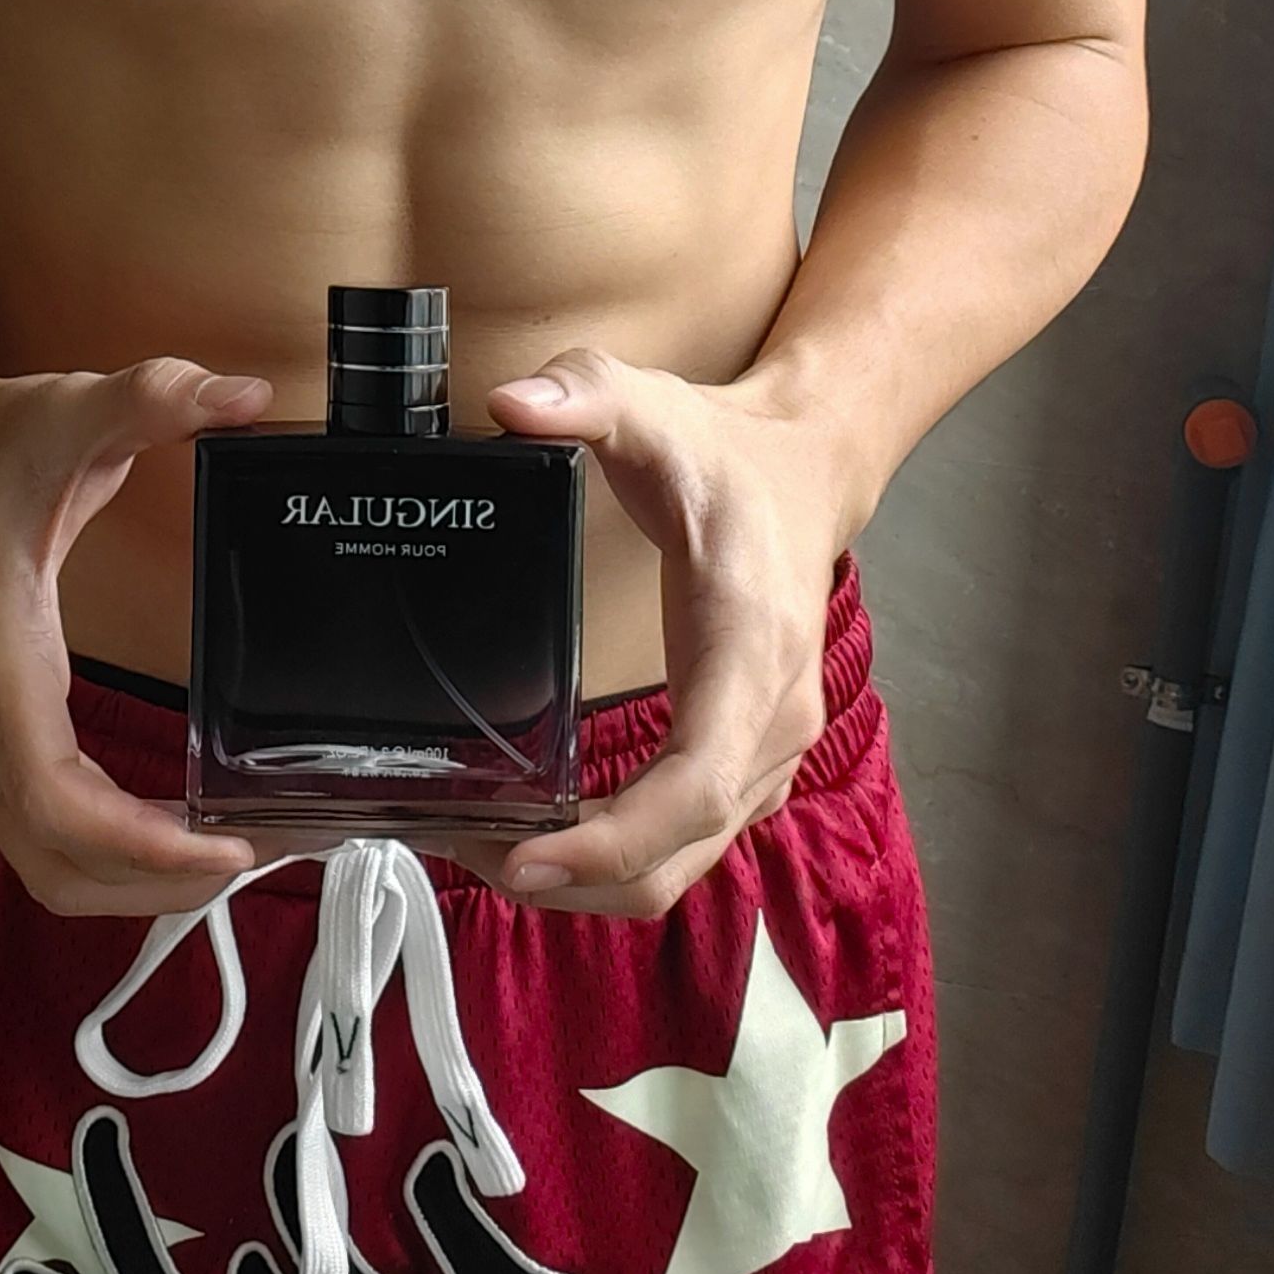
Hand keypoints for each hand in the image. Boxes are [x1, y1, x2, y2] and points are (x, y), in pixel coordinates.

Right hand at [0, 353, 273, 915]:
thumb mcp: (74, 407)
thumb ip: (155, 395)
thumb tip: (240, 394)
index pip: (56, 801)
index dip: (141, 847)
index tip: (224, 848)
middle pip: (55, 860)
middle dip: (154, 885)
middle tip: (255, 859)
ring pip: (44, 863)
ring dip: (132, 884)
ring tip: (225, 859)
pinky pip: (42, 834)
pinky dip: (107, 856)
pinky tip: (170, 835)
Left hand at [474, 347, 847, 916]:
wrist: (805, 471)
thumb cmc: (730, 456)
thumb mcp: (654, 406)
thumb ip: (584, 393)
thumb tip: (513, 404)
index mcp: (750, 650)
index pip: (695, 782)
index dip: (615, 838)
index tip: (530, 859)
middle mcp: (771, 720)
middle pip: (679, 853)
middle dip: (575, 878)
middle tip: (468, 853)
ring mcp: (764, 753)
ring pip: (681, 865)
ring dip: (588, 880)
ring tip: (485, 850)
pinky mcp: (743, 763)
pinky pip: (682, 844)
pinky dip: (613, 859)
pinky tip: (542, 838)